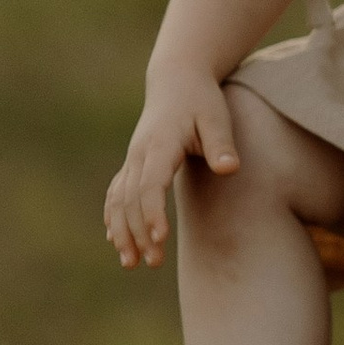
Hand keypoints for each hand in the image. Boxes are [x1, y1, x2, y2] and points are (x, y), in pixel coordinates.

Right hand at [104, 75, 238, 268]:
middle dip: (138, 233)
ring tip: (131, 263)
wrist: (177, 81)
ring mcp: (132, 159)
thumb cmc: (202, 101)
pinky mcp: (133, 164)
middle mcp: (139, 154)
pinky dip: (114, 218)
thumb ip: (221, 142)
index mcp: (160, 144)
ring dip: (123, 232)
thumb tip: (229, 168)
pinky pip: (117, 194)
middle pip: (131, 199)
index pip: (151, 183)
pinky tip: (117, 241)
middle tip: (152, 263)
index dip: (153, 212)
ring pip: (119, 200)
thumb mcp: (217, 117)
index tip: (160, 238)